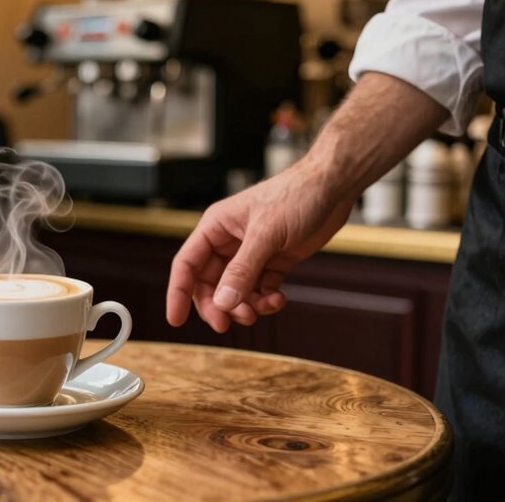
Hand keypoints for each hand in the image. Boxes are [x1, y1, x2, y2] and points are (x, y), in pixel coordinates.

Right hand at [166, 157, 355, 332]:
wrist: (333, 186)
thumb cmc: (296, 195)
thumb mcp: (266, 234)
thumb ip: (242, 270)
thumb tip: (222, 302)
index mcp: (216, 227)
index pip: (187, 264)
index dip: (178, 292)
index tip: (176, 320)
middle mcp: (229, 241)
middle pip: (210, 284)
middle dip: (218, 305)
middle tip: (227, 324)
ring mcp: (251, 253)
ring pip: (236, 291)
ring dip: (247, 305)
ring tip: (265, 307)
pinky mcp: (273, 261)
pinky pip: (260, 290)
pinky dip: (266, 300)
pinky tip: (279, 298)